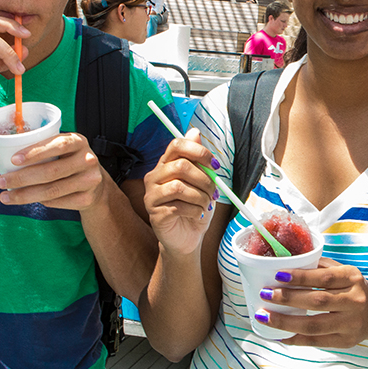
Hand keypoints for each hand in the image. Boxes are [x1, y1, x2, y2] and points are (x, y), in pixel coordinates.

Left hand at [0, 131, 110, 210]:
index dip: (35, 152)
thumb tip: (5, 154)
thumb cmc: (68, 161)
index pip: (58, 145)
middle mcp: (88, 160)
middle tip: (1, 182)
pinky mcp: (87, 198)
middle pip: (52, 171)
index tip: (13, 160)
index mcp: (79, 141)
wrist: (95, 183)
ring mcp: (90, 180)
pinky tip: (28, 199)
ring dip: (25, 195)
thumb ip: (42, 149)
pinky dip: (41, 201)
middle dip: (22, 178)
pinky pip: (57, 202)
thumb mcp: (62, 149)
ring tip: (5, 196)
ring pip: (52, 190)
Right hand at [143, 129, 220, 255]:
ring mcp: (152, 195)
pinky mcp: (154, 213)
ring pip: (180, 187)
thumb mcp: (202, 182)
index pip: (177, 145)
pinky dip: (195, 210)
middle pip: (180, 166)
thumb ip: (198, 160)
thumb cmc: (195, 206)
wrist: (187, 237)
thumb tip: (194, 131)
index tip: (215, 165)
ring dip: (200, 197)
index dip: (199, 151)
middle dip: (204, 180)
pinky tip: (196, 214)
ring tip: (205, 205)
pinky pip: (178, 206)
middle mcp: (155, 176)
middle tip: (214, 192)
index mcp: (166, 164)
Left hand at [257, 257, 367, 347]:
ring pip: (314, 325)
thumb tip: (285, 262)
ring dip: (285, 322)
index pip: (324, 277)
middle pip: (317, 301)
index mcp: (353, 278)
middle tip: (265, 294)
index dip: (300, 276)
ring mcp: (351, 324)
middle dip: (287, 298)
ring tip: (264, 316)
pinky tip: (278, 335)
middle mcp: (355, 301)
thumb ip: (320, 267)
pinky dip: (295, 339)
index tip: (277, 275)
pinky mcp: (346, 342)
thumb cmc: (353, 288)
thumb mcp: (343, 272)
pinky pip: (316, 341)